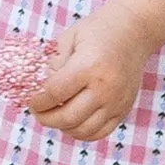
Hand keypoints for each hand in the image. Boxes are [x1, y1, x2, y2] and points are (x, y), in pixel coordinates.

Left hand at [24, 2, 155, 142]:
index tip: (31, 101)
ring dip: (63, 128)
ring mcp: (116, 101)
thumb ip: (55, 64)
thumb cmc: (97, 31)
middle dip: (46, 119)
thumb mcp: (70, 38)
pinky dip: (82, 133)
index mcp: (88, 66)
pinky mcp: (124, 109)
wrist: (134, 31)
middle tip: (38, 113)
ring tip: (55, 117)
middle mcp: (105, 87)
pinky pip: (100, 132)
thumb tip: (42, 90)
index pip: (55, 93)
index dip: (38, 101)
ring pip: (83, 130)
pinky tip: (72, 123)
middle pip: (68, 117)